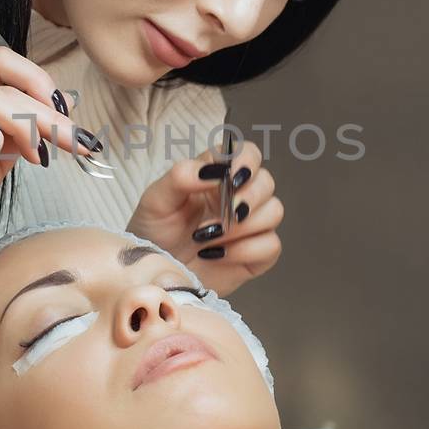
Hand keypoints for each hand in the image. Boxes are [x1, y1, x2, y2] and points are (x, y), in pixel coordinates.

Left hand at [126, 138, 282, 296]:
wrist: (155, 275)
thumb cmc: (154, 233)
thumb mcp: (156, 200)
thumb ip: (181, 176)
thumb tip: (212, 171)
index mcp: (216, 176)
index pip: (248, 154)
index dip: (246, 162)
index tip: (231, 179)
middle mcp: (237, 196)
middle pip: (266, 182)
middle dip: (247, 198)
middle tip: (222, 216)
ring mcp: (249, 226)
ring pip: (273, 212)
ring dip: (242, 227)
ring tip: (208, 239)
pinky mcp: (255, 255)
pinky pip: (271, 245)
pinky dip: (246, 250)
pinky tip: (219, 255)